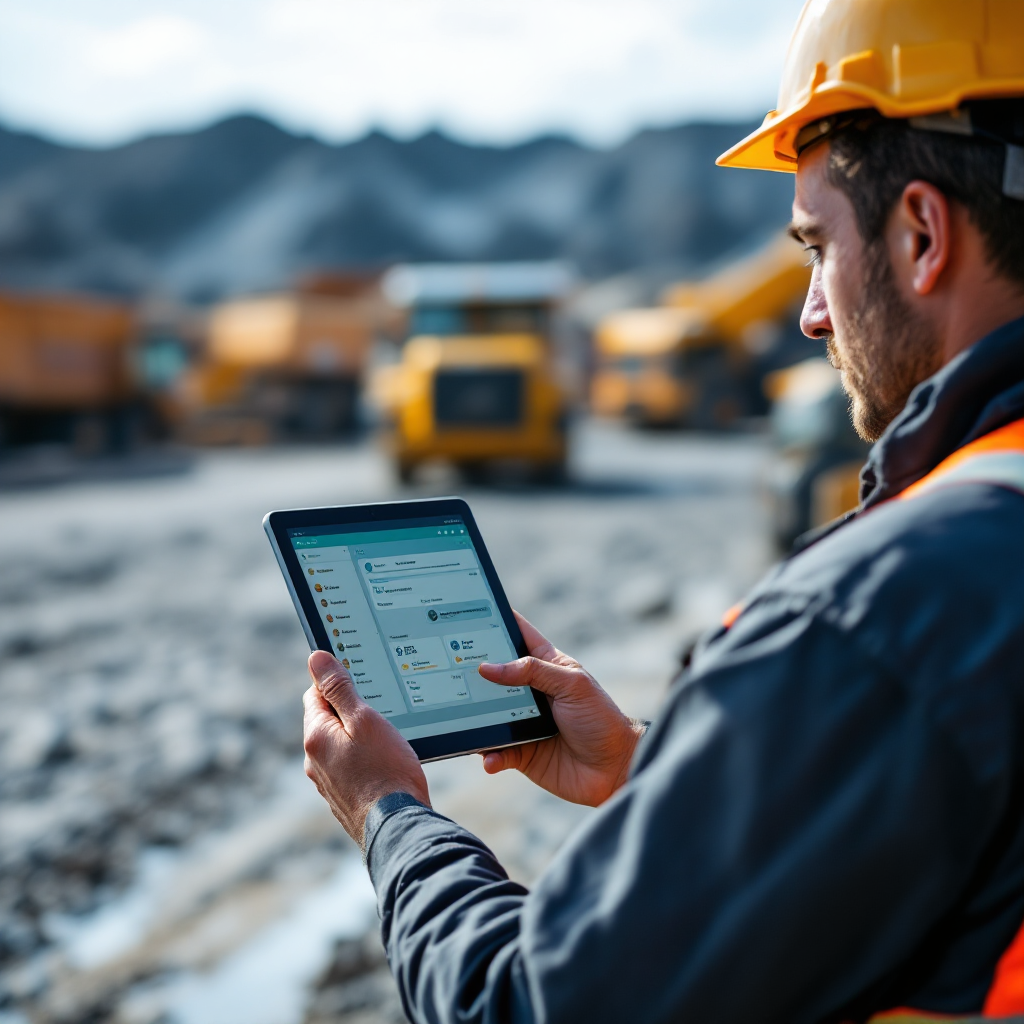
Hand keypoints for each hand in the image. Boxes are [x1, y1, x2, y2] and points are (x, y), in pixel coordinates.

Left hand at [302, 650, 429, 847]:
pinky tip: (385, 763)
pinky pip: (349, 766)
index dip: (338, 682)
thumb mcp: (365, 719)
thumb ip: (339, 688)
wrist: (398, 825)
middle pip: (327, 719)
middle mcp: (314, 760)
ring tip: (387, 740)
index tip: (362, 681)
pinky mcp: (342, 798)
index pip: (315, 693)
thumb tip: (316, 658)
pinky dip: (363, 759)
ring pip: (339, 744)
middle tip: (381, 711)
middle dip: (350, 711)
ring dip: (358, 737)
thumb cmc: (386, 771)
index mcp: (316, 736)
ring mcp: (328, 782)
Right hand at [477, 613, 645, 806]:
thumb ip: (533, 671)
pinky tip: (490, 758)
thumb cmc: (601, 719)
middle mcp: (531, 692)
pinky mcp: (521, 752)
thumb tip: (489, 667)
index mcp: (547, 667)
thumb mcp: (572, 685)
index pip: (519, 636)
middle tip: (450, 667)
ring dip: (475, 717)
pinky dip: (490, 755)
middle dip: (474, 672)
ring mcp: (523, 722)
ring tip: (462, 717)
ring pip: (488, 715)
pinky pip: (496, 751)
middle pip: (494, 676)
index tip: (473, 608)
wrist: (615, 769)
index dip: (498, 622)